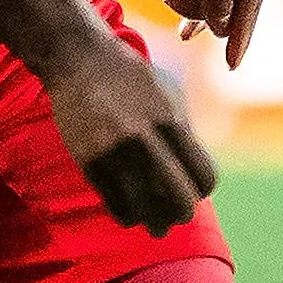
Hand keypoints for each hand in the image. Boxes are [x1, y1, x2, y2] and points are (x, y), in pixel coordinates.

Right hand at [44, 27, 217, 236]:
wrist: (78, 58)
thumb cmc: (129, 77)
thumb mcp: (167, 95)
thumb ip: (184, 133)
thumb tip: (195, 176)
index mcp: (170, 121)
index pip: (203, 177)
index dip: (202, 189)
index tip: (195, 188)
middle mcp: (144, 139)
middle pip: (180, 201)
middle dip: (183, 213)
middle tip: (178, 215)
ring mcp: (114, 153)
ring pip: (147, 210)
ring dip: (155, 222)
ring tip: (155, 223)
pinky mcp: (89, 162)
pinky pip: (117, 205)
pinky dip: (128, 215)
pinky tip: (131, 212)